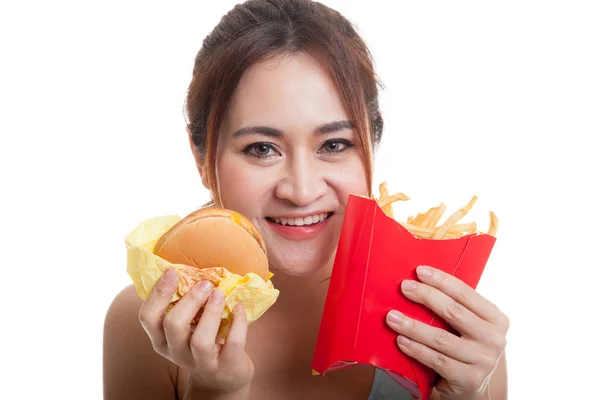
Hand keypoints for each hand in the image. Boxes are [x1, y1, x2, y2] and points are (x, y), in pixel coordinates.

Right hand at [138, 268, 253, 394]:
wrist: (223, 377)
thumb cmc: (202, 341)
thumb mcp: (186, 328)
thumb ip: (185, 305)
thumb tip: (193, 269)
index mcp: (161, 339)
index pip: (147, 318)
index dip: (158, 293)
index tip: (172, 272)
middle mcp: (176, 353)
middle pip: (173, 326)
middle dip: (189, 300)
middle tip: (205, 283)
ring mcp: (202, 363)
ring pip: (200, 340)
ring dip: (211, 312)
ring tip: (220, 294)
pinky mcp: (226, 366)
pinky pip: (233, 343)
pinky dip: (238, 322)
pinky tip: (239, 308)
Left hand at [386, 265, 508, 399]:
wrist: (472, 386)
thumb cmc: (464, 346)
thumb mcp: (469, 325)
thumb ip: (455, 306)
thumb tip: (419, 281)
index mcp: (496, 319)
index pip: (466, 293)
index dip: (441, 280)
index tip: (420, 271)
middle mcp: (494, 339)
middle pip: (454, 312)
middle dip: (425, 296)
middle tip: (404, 287)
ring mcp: (483, 361)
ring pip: (441, 338)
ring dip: (413, 326)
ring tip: (392, 317)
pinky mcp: (469, 380)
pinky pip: (436, 360)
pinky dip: (416, 349)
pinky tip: (401, 341)